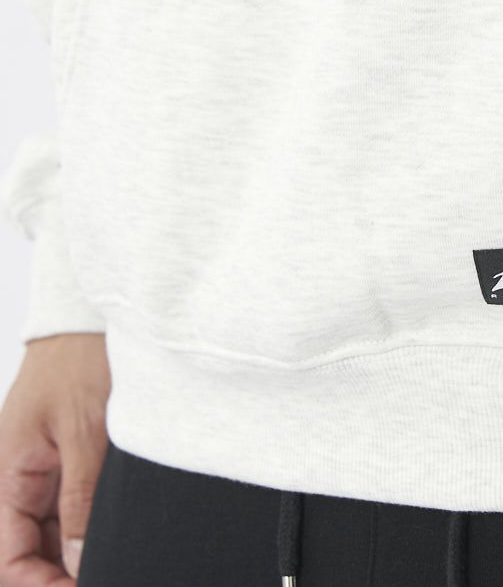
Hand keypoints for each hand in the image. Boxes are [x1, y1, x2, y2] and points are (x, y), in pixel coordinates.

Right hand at [0, 334, 109, 585]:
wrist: (91, 312)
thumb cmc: (80, 359)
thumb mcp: (84, 431)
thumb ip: (82, 498)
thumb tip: (79, 560)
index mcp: (8, 476)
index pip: (9, 561)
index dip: (40, 586)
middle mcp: (21, 478)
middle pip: (32, 551)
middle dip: (64, 573)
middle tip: (111, 573)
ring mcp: (46, 468)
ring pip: (56, 532)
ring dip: (80, 551)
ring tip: (121, 558)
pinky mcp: (71, 454)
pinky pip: (74, 504)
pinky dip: (93, 523)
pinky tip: (121, 529)